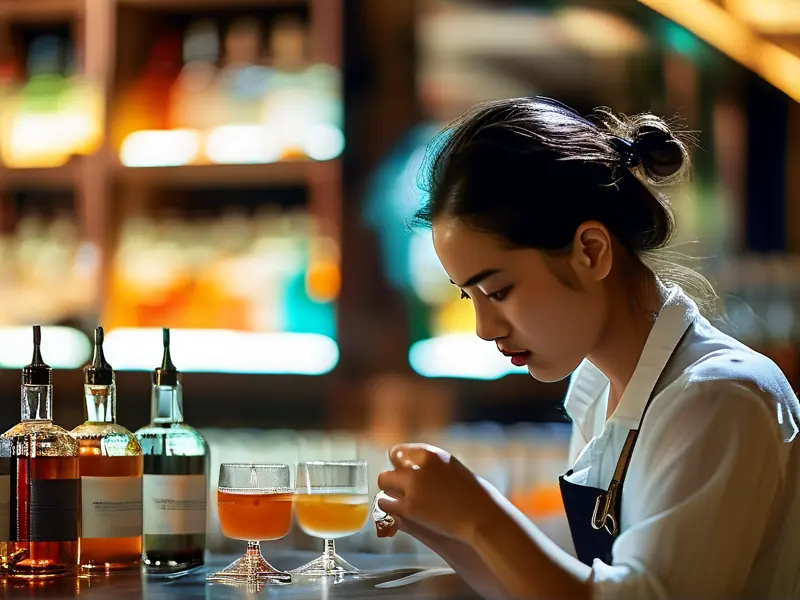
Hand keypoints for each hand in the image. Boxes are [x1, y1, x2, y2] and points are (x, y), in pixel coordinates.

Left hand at [376, 443, 493, 542]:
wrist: (483, 517)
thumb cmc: (474, 496)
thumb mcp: (453, 469)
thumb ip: (432, 466)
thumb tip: (412, 467)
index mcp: (431, 454)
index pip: (398, 451)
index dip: (398, 464)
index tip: (401, 473)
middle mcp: (420, 466)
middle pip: (389, 466)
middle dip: (393, 479)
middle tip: (401, 490)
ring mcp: (413, 487)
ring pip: (383, 483)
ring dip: (389, 492)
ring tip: (399, 502)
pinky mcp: (410, 508)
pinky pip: (384, 503)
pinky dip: (389, 508)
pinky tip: (398, 513)